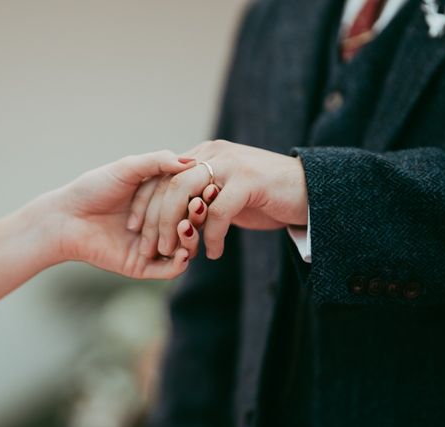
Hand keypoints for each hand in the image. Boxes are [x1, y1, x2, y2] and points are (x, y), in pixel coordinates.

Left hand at [55, 150, 196, 278]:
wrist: (66, 217)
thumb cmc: (93, 188)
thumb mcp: (128, 168)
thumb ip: (158, 162)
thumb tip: (192, 161)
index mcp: (158, 200)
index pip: (188, 200)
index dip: (200, 196)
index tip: (208, 189)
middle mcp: (158, 223)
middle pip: (190, 225)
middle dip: (198, 218)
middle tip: (199, 209)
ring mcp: (151, 246)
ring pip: (184, 249)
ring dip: (191, 240)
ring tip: (186, 227)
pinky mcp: (142, 266)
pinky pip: (168, 269)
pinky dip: (180, 263)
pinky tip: (182, 252)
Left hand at [147, 140, 307, 259]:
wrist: (311, 190)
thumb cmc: (266, 197)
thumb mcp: (227, 192)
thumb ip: (201, 196)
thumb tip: (175, 218)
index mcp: (203, 155)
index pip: (161, 176)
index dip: (143, 203)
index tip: (134, 228)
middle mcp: (213, 154)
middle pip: (168, 186)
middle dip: (154, 220)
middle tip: (150, 248)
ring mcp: (231, 165)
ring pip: (187, 197)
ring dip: (177, 229)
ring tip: (176, 252)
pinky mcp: (248, 182)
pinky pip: (218, 213)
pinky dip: (211, 237)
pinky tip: (213, 253)